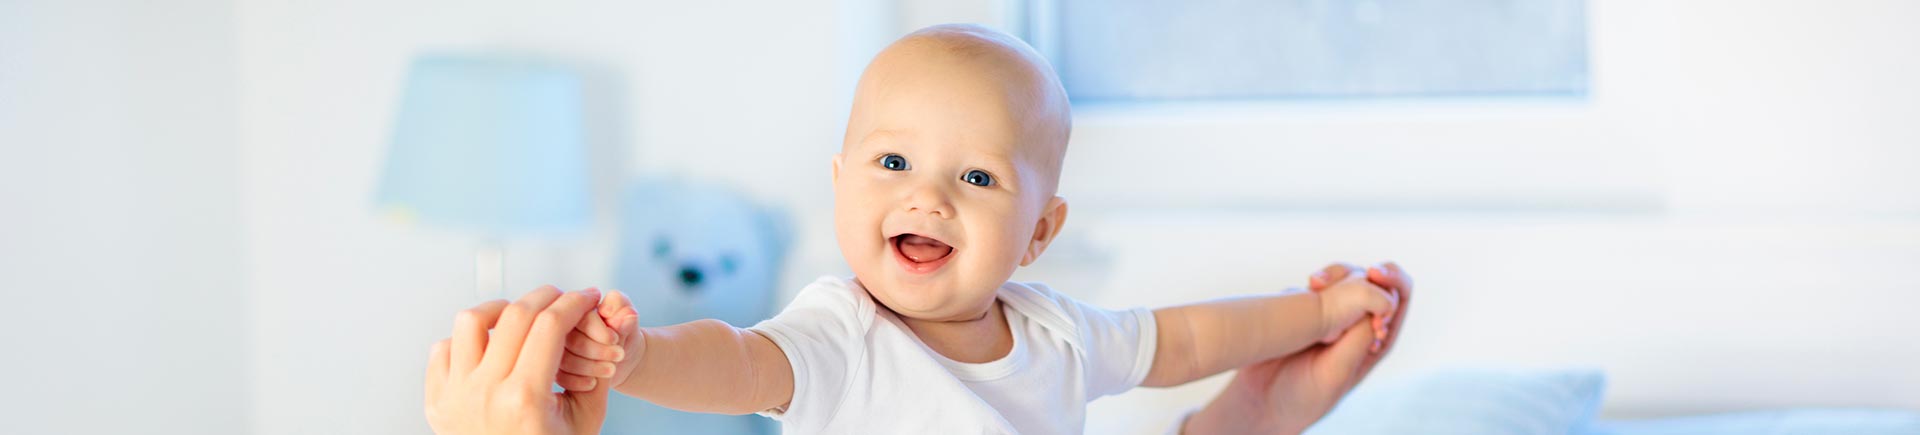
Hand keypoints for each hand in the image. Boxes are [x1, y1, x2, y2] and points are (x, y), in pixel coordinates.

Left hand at [424, 286, 613, 434]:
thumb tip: (597, 324)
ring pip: (472, 322)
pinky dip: (468, 340)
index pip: (550, 325)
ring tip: (520, 315)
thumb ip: (595, 372)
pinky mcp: (436, 401)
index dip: (574, 302)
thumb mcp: (585, 419)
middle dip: (547, 296)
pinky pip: (444, 349)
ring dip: (501, 309)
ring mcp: (455, 396)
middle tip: (562, 298)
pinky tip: (490, 345)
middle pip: (516, 315)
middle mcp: (485, 393)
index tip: (587, 296)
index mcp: (526, 398)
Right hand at [556, 289, 640, 391]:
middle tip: (619, 355)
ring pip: (564, 360)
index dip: (597, 329)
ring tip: (612, 369)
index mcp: (577, 307)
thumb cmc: (624, 332)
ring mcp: (554, 347)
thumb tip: (626, 314)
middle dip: (597, 350)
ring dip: (590, 367)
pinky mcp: (554, 367)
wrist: (620, 355)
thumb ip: (626, 313)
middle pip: (570, 340)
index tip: (615, 339)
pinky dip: (578, 382)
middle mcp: (560, 326)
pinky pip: (560, 377)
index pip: (579, 316)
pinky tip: (594, 382)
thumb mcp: (629, 320)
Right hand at [1184, 263, 1412, 434]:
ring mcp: (1330, 316)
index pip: (1398, 299)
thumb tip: (1375, 303)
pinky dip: (1308, 285)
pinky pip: (1311, 287)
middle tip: (1339, 275)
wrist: (1262, 400)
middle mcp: (1356, 324)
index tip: (1373, 275)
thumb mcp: (1337, 372)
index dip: (1392, 281)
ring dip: (1331, 275)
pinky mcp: (1304, 311)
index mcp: (1375, 340)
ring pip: (1342, 278)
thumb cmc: (1303, 396)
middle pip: (1371, 281)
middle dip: (1357, 272)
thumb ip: (1358, 338)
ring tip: (1314, 284)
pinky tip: (1301, 295)